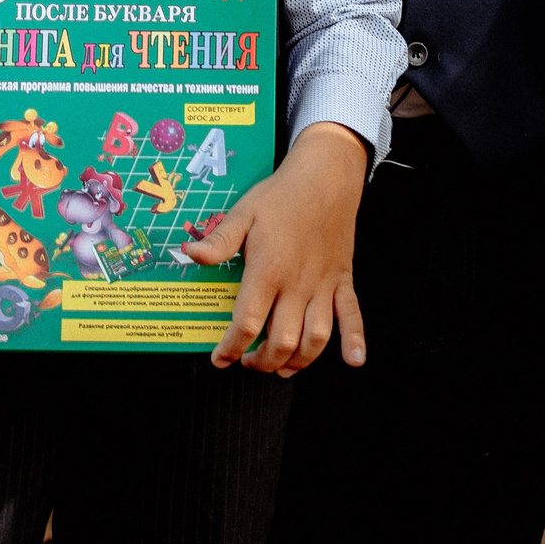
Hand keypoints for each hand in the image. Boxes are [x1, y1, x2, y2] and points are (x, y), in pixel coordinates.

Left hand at [183, 122, 369, 374]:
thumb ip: (219, 240)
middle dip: (262, 361)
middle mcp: (297, 284)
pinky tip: (353, 361)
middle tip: (248, 361)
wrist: (326, 176)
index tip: (220, 358)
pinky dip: (355, 341)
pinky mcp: (342, 281)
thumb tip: (189, 254)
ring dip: (298, 362)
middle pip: (281, 341)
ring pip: (315, 339)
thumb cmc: (282, 195)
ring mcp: (323, 285)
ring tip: (281, 367)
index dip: (231, 348)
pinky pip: (353, 316)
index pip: (247, 323)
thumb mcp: (244, 212)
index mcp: (268, 270)